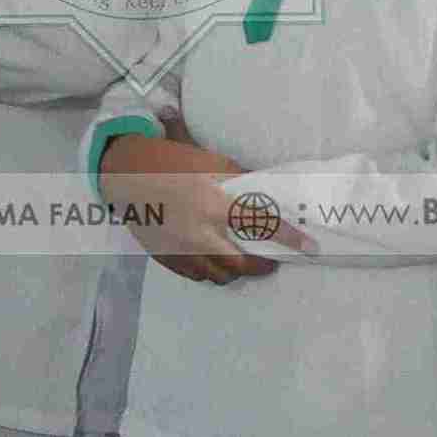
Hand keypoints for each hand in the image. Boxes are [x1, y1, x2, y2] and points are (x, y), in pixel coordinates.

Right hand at [99, 131, 313, 285]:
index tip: (309, 247)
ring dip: (237, 270)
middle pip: (242, 263)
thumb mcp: (210, 160)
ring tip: (243, 260)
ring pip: (220, 275)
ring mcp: (182, 250)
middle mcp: (200, 233)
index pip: (260, 223)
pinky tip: (215, 261)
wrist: (127, 174)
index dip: (288, 237)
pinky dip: (212, 272)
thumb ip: (238, 178)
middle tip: (271, 260)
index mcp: (214, 204)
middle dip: (262, 264)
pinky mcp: (167, 258)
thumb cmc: (172, 160)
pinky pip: (198, 276)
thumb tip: (265, 189)